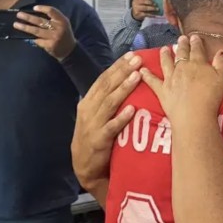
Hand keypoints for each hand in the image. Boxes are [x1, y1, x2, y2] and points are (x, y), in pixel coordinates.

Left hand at [15, 6, 75, 59]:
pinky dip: (31, 38)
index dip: (42, 8)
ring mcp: (54, 37)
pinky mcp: (50, 45)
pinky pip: (38, 40)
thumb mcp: (62, 24)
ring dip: (25, 27)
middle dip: (28, 17)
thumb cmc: (64, 34)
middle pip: (41, 21)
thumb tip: (34, 13)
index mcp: (62, 20)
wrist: (70, 50)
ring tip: (16, 24)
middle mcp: (59, 28)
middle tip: (19, 15)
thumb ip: (53, 19)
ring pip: (37, 31)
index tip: (34, 8)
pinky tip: (25, 36)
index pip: (52, 11)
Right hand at [71, 52, 142, 190]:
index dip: (117, 66)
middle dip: (123, 71)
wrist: (85, 168)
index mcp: (88, 102)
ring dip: (124, 88)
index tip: (131, 55)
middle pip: (107, 86)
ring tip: (137, 76)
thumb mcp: (96, 116)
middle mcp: (88, 110)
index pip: (103, 79)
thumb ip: (107, 100)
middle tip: (137, 59)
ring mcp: (92, 125)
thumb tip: (125, 80)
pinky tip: (132, 109)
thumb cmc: (96, 138)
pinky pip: (111, 127)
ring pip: (109, 103)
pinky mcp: (98, 140)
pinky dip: (121, 118)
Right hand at [131, 0, 158, 20]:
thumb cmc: (140, 5)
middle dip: (150, 2)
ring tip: (157, 9)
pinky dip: (150, 14)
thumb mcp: (141, 0)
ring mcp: (136, 8)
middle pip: (143, 1)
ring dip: (152, 8)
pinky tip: (154, 15)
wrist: (135, 13)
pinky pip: (145, 14)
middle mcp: (135, 2)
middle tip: (155, 4)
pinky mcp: (138, 14)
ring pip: (145, 8)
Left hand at [140, 35, 222, 128]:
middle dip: (181, 45)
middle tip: (181, 38)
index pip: (196, 49)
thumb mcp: (222, 78)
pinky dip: (146, 75)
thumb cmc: (211, 97)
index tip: (194, 37)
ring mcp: (170, 78)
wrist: (194, 114)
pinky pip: (152, 81)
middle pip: (181, 53)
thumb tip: (222, 51)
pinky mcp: (162, 90)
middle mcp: (182, 68)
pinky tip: (141, 70)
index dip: (195, 42)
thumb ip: (222, 63)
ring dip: (165, 54)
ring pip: (166, 62)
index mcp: (197, 64)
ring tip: (164, 48)